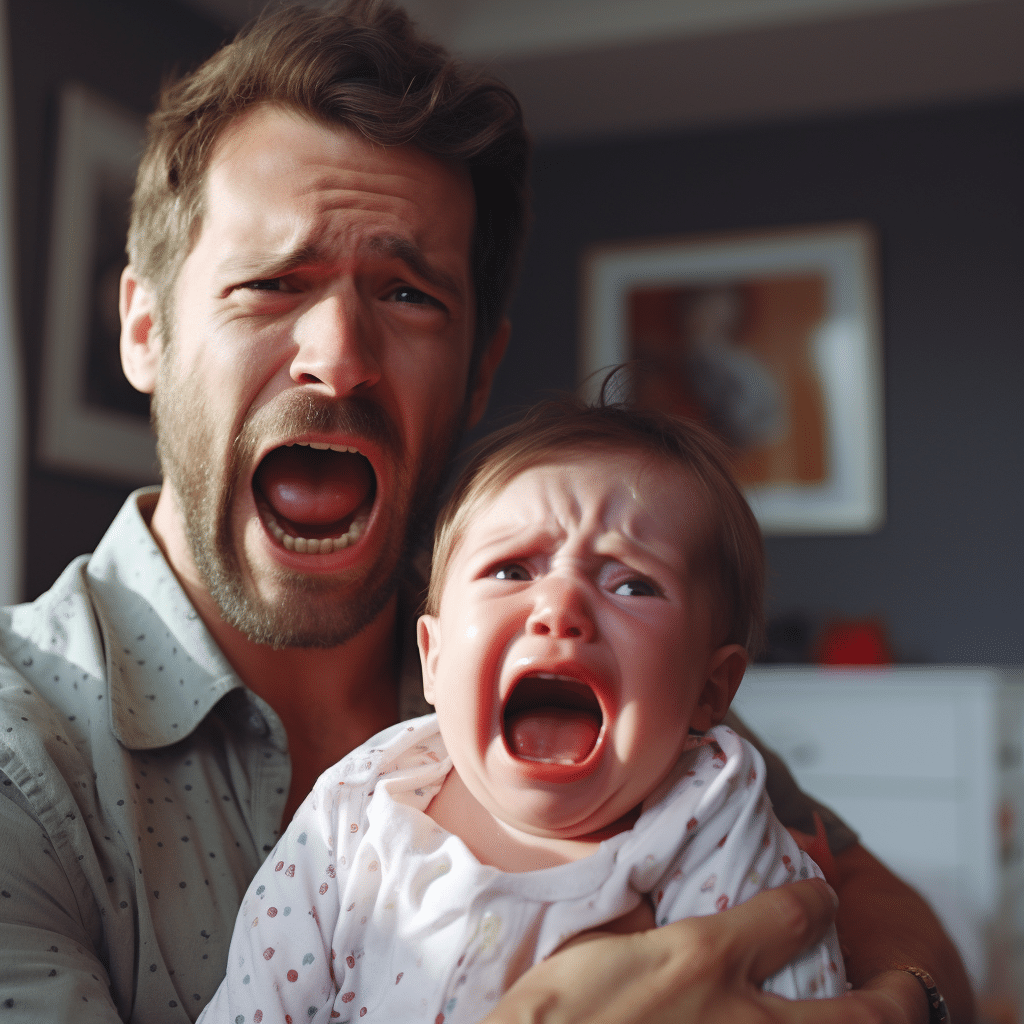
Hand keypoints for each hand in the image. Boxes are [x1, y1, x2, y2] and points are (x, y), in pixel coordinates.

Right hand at [483, 878, 863, 1023]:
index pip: (790, 915)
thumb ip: (639, 926)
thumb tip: (655, 915)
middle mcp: (744, 1020)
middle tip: (905, 990)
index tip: (819, 898)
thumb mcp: (592, 947)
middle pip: (860, 1015)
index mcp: (703, 960)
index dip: (814, 900)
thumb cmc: (555, 1015)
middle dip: (895, 999)